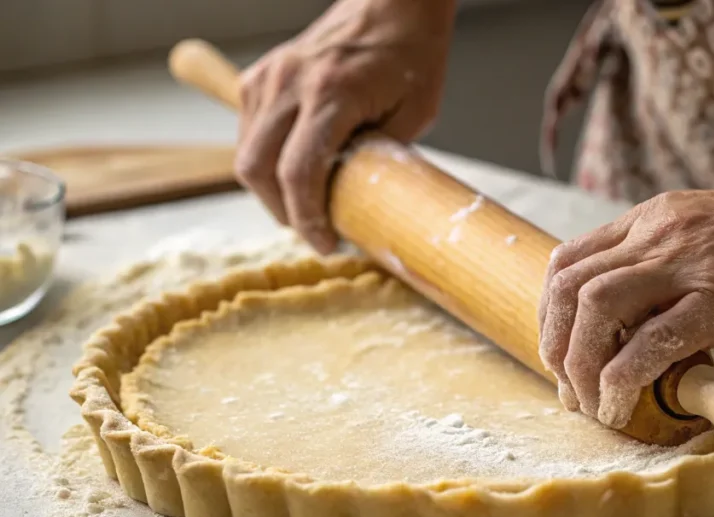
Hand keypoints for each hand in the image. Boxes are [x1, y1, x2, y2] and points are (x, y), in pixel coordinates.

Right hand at [235, 0, 455, 253]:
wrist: (392, 3)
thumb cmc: (411, 55)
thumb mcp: (416, 114)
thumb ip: (384, 159)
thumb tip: (364, 206)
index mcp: (333, 93)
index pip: (299, 172)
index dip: (307, 220)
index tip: (326, 244)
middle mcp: (291, 83)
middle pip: (258, 168)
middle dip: (283, 212)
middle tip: (315, 231)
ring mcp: (270, 76)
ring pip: (246, 153)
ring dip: (270, 189)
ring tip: (305, 205)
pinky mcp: (261, 75)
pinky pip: (248, 131)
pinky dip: (264, 160)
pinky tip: (293, 170)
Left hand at [537, 166, 713, 426]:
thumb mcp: (709, 234)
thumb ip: (666, 264)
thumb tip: (635, 321)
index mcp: (653, 219)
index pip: (569, 261)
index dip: (550, 315)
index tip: (559, 354)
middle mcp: (660, 233)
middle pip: (570, 287)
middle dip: (555, 346)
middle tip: (569, 389)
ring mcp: (691, 264)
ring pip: (597, 310)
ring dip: (581, 365)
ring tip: (592, 403)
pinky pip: (653, 342)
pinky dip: (623, 380)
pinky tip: (621, 407)